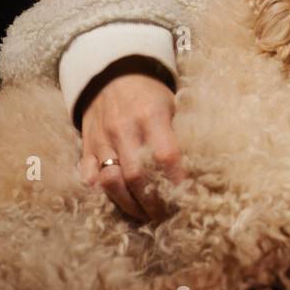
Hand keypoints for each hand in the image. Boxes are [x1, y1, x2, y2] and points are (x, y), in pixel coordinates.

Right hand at [76, 58, 186, 223]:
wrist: (110, 72)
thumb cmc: (149, 93)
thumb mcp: (172, 103)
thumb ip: (181, 133)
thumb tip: (204, 167)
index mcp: (151, 115)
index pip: (166, 156)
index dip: (177, 182)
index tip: (187, 199)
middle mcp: (123, 128)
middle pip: (137, 177)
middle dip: (153, 202)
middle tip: (165, 216)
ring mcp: (101, 138)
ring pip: (111, 182)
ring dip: (128, 205)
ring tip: (143, 214)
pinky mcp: (86, 145)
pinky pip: (88, 177)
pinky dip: (101, 193)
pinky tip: (117, 201)